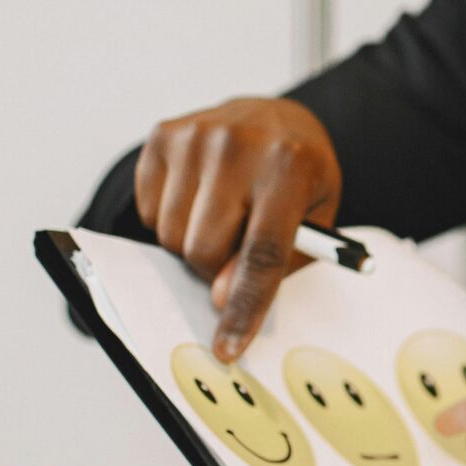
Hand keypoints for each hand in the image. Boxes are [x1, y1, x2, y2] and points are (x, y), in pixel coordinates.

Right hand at [133, 96, 340, 358]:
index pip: (263, 253)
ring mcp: (196, 137)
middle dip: (216, 269)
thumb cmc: (299, 176)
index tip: (228, 348)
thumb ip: (280, 263)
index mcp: (290, 166)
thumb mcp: (316, 216)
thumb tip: (217, 297)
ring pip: (172, 237)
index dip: (244, 307)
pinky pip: (149, 213)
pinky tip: (201, 194)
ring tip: (224, 214)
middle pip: (205, 250)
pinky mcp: (163, 135)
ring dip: (193, 244)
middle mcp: (239, 146)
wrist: (276, 117)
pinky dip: (171, 218)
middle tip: (236, 247)